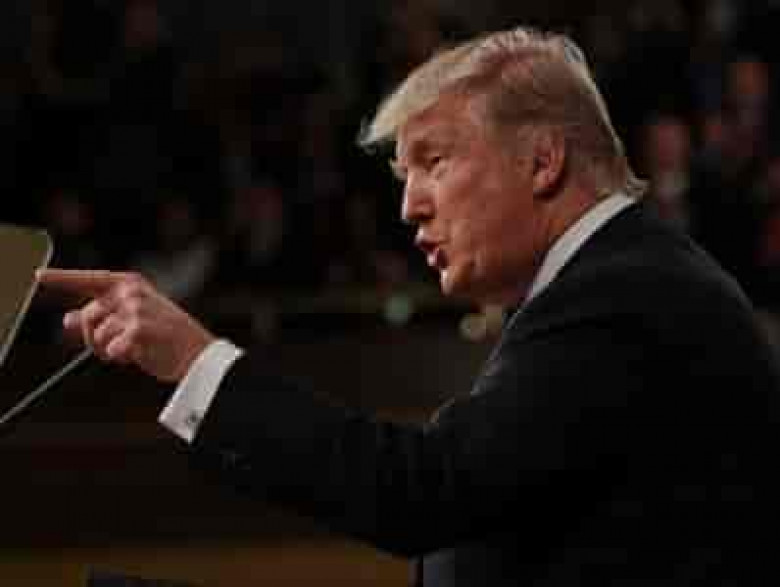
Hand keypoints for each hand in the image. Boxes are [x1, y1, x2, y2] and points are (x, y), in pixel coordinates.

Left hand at [36, 269, 215, 382]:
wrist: (198, 354)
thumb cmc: (166, 337)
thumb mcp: (131, 320)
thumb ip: (101, 316)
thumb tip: (67, 320)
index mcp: (131, 284)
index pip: (90, 279)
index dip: (62, 277)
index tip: (39, 276)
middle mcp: (131, 293)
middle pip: (87, 316)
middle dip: (92, 337)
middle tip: (112, 348)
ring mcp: (136, 309)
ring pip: (96, 336)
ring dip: (105, 350)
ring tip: (129, 352)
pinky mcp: (139, 329)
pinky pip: (110, 350)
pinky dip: (118, 357)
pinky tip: (135, 356)